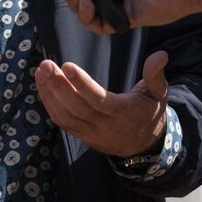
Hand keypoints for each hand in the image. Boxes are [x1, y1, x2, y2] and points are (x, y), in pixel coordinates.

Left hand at [34, 50, 168, 157]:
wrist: (143, 146)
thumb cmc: (148, 113)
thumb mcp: (158, 95)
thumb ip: (156, 75)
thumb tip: (160, 54)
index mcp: (123, 112)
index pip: (99, 99)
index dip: (82, 84)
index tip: (67, 65)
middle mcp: (105, 125)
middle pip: (76, 107)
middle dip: (58, 85)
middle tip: (46, 64)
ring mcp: (91, 132)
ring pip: (65, 116)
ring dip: (49, 93)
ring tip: (41, 71)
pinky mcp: (81, 135)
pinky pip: (62, 122)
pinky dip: (49, 104)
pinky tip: (42, 85)